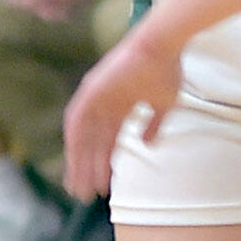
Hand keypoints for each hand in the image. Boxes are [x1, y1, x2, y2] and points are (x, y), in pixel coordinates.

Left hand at [10, 0, 114, 21]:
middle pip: (27, 2)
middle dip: (17, 1)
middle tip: (11, 1)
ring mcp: (59, 2)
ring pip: (41, 11)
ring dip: (34, 9)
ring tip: (30, 6)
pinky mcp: (71, 8)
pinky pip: (57, 16)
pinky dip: (52, 15)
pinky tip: (49, 13)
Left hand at [63, 29, 181, 200]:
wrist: (162, 45)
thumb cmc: (166, 69)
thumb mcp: (164, 104)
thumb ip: (153, 124)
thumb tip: (147, 144)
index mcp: (121, 106)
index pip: (107, 141)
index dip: (104, 164)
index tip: (102, 187)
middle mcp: (105, 104)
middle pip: (92, 144)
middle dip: (88, 170)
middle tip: (84, 195)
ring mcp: (96, 97)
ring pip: (82, 136)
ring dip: (79, 161)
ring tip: (79, 185)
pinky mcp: (90, 90)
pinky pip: (76, 120)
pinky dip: (74, 140)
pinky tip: (74, 159)